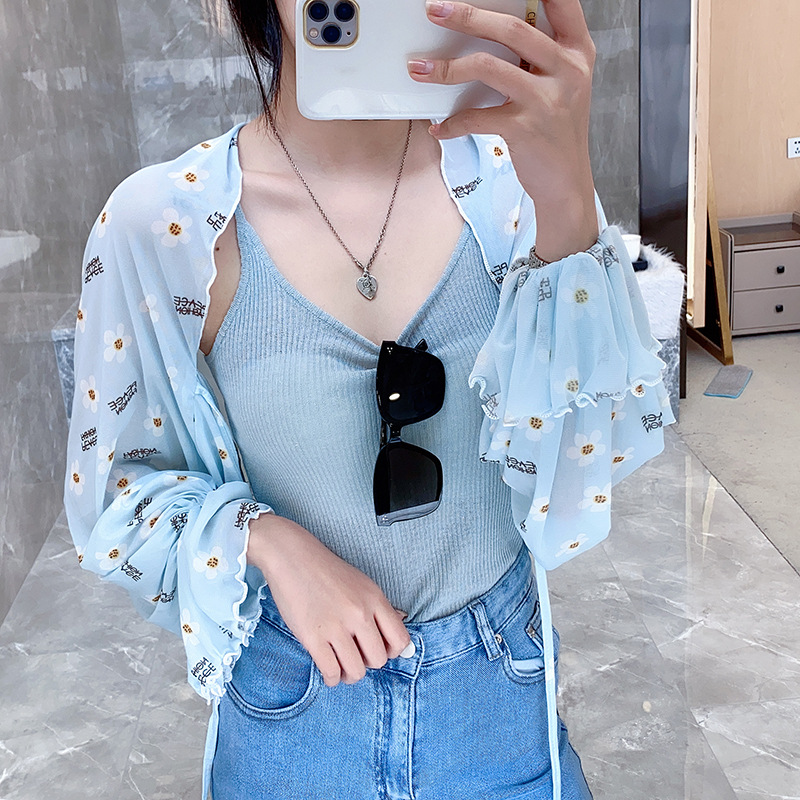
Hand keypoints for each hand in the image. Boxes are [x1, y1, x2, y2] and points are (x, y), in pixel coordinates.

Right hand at [247, 513, 411, 686]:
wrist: (292, 558)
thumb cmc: (326, 571)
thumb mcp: (361, 583)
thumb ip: (379, 607)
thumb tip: (400, 624)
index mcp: (374, 599)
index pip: (400, 640)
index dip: (392, 652)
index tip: (379, 650)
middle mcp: (359, 614)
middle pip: (379, 660)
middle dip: (368, 663)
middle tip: (356, 656)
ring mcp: (336, 626)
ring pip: (356, 671)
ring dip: (349, 675)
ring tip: (342, 667)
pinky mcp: (312, 637)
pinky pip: (331, 672)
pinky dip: (332, 678)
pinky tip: (329, 670)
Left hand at [407, 0, 599, 261]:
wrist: (567, 184)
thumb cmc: (557, 134)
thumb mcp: (563, 86)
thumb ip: (540, 56)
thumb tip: (490, 30)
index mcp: (577, 52)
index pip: (561, 2)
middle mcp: (566, 70)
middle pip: (511, 28)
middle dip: (467, 16)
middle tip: (435, 10)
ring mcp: (547, 100)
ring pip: (487, 67)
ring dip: (447, 67)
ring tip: (420, 68)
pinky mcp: (526, 129)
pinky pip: (477, 117)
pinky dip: (453, 123)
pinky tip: (439, 128)